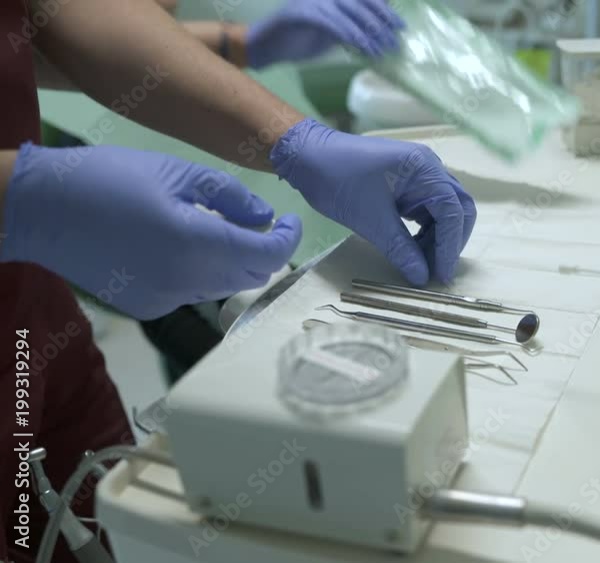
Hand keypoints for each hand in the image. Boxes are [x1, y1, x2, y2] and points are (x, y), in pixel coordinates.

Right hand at [0, 143, 301, 319]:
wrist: (43, 209)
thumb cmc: (110, 178)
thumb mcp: (178, 172)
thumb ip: (231, 198)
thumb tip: (265, 218)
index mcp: (197, 242)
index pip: (267, 254)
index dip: (288, 238)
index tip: (290, 222)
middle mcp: (187, 281)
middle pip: (251, 276)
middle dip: (264, 251)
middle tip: (260, 225)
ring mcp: (167, 299)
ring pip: (224, 287)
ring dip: (233, 263)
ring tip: (216, 230)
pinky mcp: (149, 307)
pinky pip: (193, 293)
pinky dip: (201, 274)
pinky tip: (178, 248)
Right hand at [247, 0, 404, 67]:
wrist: (269, 45)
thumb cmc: (302, 37)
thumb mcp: (334, 29)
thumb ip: (353, 25)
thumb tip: (380, 30)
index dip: (384, 10)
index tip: (400, 26)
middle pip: (361, 3)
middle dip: (381, 22)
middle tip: (395, 40)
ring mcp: (313, 0)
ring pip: (349, 14)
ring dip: (368, 34)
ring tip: (382, 51)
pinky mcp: (302, 12)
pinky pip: (333, 24)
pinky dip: (350, 37)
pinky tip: (363, 50)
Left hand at [271, 118, 475, 284]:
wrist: (307, 157)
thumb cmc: (337, 179)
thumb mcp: (370, 219)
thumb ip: (401, 249)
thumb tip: (422, 278)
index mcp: (424, 168)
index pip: (453, 210)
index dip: (450, 246)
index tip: (440, 275)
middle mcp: (428, 168)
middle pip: (458, 208)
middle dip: (451, 241)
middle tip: (437, 270)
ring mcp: (418, 176)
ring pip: (444, 212)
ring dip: (438, 239)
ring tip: (422, 264)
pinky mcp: (406, 186)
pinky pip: (426, 212)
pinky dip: (425, 233)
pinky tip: (413, 250)